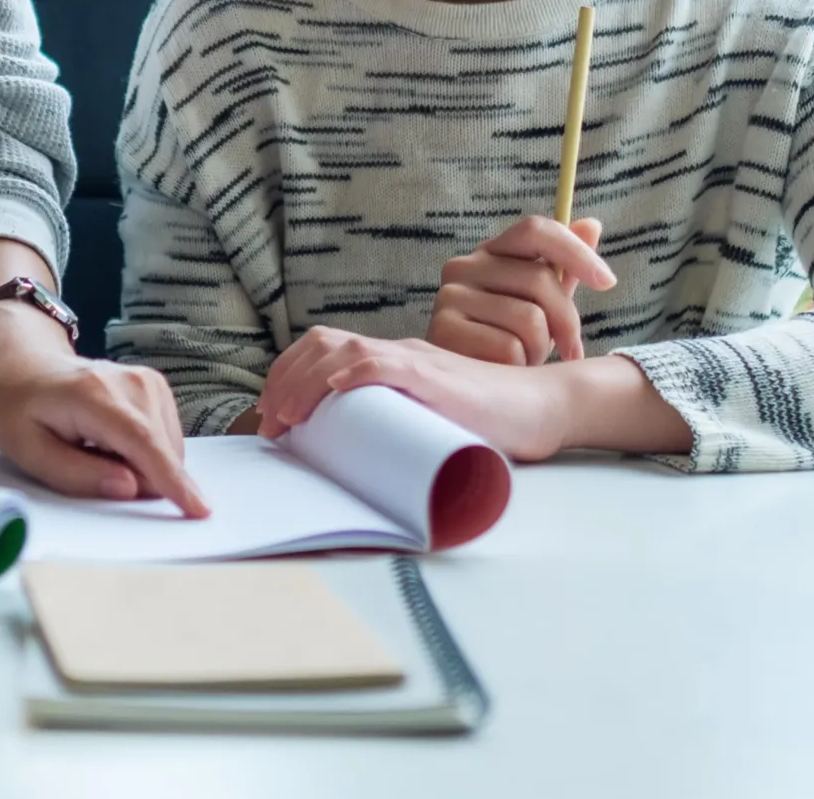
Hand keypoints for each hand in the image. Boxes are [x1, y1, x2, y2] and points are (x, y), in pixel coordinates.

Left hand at [0, 303, 210, 516]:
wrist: (27, 363)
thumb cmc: (21, 408)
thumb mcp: (28, 451)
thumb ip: (77, 475)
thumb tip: (129, 489)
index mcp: (94, 396)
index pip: (143, 442)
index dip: (172, 480)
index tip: (198, 508)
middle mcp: (131, 383)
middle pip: (161, 451)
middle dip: (138, 479)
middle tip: (88, 465)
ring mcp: (148, 381)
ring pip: (168, 449)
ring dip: (140, 467)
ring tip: (96, 450)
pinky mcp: (157, 388)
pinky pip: (166, 440)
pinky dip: (145, 454)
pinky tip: (112, 443)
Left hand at [255, 326, 563, 459]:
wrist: (544, 409)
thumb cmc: (492, 425)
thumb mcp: (431, 422)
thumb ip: (399, 429)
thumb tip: (357, 468)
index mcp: (396, 360)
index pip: (326, 348)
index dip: (289, 375)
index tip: (271, 415)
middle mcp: (401, 352)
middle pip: (323, 344)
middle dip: (284, 380)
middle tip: (269, 423)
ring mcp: (419, 361)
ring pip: (344, 350)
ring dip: (304, 382)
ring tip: (287, 417)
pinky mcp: (437, 377)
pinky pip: (385, 363)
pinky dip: (352, 373)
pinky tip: (333, 390)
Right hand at [429, 215, 611, 365]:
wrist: (467, 386)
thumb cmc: (508, 340)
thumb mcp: (541, 304)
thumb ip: (564, 267)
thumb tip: (592, 224)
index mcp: (491, 253)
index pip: (536, 230)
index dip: (576, 251)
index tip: (607, 282)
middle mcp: (464, 266)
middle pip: (540, 279)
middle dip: (566, 321)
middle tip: (568, 349)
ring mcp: (450, 296)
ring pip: (529, 319)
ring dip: (539, 350)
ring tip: (525, 359)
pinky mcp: (444, 330)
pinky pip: (508, 347)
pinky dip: (518, 365)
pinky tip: (504, 370)